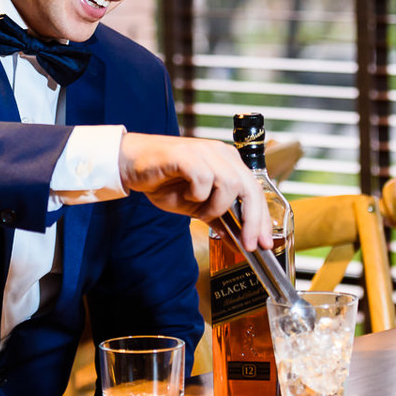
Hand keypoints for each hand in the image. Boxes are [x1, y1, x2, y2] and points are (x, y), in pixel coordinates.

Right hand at [118, 132, 271, 250]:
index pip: (256, 191)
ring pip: (230, 184)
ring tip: (199, 211)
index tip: (263, 243)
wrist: (132, 164)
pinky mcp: (186, 154)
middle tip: (247, 243)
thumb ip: (219, 220)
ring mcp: (205, 151)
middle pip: (250, 188)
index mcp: (229, 163)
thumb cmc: (164, 181)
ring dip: (216, 206)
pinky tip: (185, 194)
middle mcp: (221, 154)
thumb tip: (239, 241)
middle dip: (252, 220)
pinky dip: (196, 194)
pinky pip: (203, 179)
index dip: (263, 219)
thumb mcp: (196, 207)